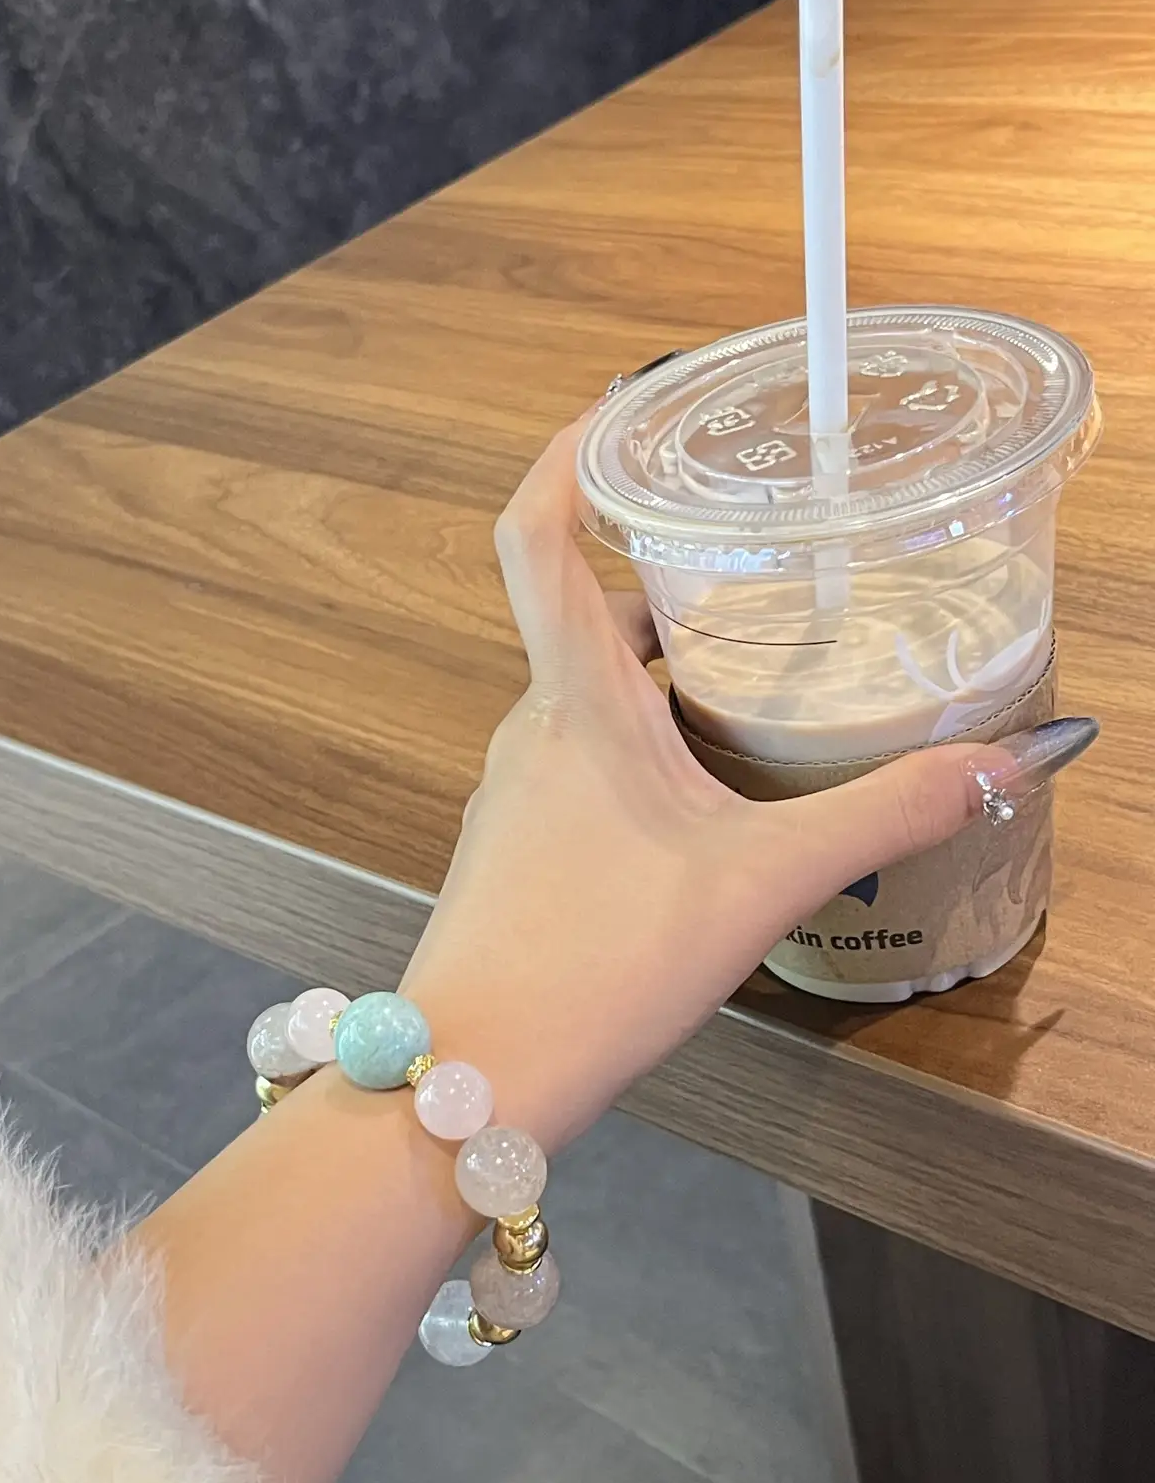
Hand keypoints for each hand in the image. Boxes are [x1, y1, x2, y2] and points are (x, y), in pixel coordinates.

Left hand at [402, 420, 990, 1151]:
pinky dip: (645, 748)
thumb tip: (1010, 763)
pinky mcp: (520, 848)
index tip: (624, 404)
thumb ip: (886, 815)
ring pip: (590, 696)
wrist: (474, 1078)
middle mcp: (532, 729)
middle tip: (766, 563)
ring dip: (665, 673)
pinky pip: (583, 762)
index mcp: (575, 701)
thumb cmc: (594, 967)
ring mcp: (517, 792)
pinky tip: (710, 795)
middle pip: (587, 613)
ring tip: (763, 675)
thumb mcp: (761, 883)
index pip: (535, 534)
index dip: (569, 453)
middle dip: (672, 579)